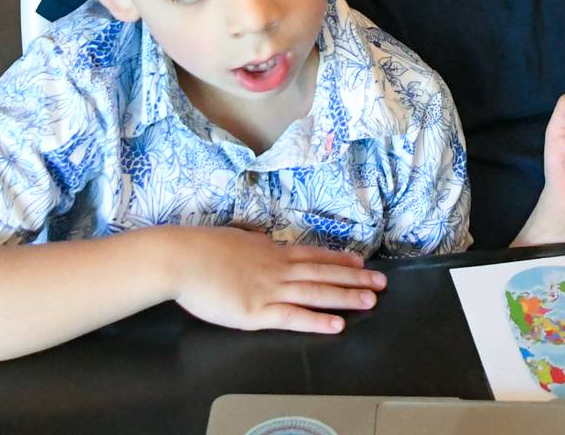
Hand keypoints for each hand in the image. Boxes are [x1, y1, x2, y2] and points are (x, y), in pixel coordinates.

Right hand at [172, 226, 385, 333]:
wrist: (182, 259)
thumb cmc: (202, 249)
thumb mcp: (237, 239)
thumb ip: (255, 245)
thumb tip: (262, 242)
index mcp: (272, 251)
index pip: (314, 255)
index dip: (340, 259)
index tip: (361, 262)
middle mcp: (278, 268)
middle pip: (324, 272)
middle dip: (355, 278)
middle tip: (381, 282)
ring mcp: (270, 290)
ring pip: (317, 293)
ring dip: (346, 296)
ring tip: (371, 300)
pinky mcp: (258, 312)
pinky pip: (294, 317)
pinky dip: (318, 321)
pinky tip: (337, 325)